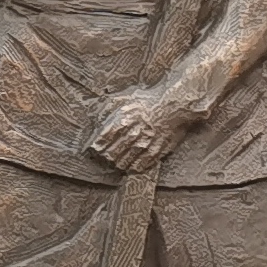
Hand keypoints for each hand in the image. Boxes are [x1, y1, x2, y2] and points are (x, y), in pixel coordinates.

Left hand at [89, 81, 206, 175]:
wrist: (174, 105)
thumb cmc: (149, 100)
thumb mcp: (126, 98)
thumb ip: (110, 107)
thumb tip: (95, 117)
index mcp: (125, 118)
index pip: (105, 137)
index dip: (97, 146)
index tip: (93, 150)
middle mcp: (135, 132)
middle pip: (114, 151)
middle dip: (106, 157)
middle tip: (102, 160)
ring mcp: (148, 142)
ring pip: (127, 159)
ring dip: (118, 164)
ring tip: (114, 164)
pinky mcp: (159, 149)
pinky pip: (145, 162)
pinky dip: (136, 167)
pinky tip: (131, 168)